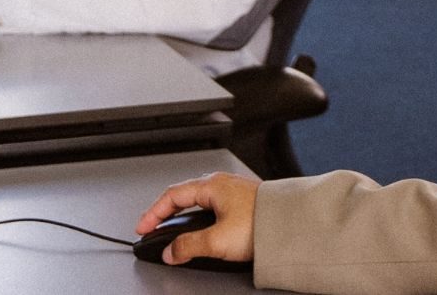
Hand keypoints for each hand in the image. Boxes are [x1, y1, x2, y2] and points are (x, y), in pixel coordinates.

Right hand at [136, 173, 258, 265]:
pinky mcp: (245, 203)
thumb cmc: (263, 224)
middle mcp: (222, 184)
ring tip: (177, 233)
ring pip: (200, 202)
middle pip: (184, 197)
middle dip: (167, 214)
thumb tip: (171, 252)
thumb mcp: (217, 240)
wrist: (294, 224)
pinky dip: (201, 220)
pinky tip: (204, 232)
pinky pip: (214, 208)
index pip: (171, 196)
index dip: (153, 213)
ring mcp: (234, 191)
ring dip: (185, 217)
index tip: (143, 228)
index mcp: (211, 185)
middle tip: (155, 230)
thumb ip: (189, 246)